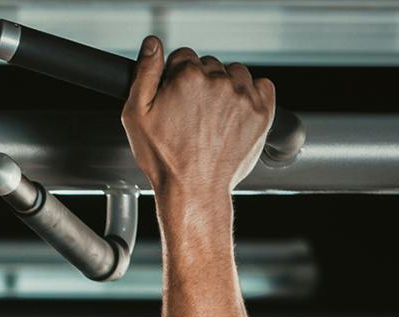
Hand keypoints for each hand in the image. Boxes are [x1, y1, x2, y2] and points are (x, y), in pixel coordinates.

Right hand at [121, 36, 275, 200]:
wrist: (194, 189)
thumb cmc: (164, 158)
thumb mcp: (136, 116)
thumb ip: (144, 73)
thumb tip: (153, 44)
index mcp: (188, 78)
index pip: (183, 56)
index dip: (174, 77)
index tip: (173, 97)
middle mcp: (219, 81)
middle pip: (209, 64)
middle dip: (199, 82)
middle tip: (190, 113)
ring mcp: (243, 95)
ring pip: (234, 73)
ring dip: (224, 85)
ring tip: (212, 115)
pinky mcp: (262, 110)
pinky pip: (261, 85)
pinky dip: (250, 93)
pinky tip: (234, 112)